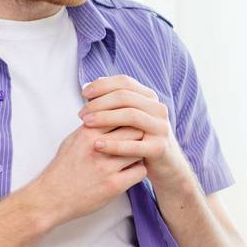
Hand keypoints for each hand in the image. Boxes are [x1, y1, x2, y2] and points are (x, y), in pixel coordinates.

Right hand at [26, 125, 149, 225]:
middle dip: (139, 136)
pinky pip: (140, 171)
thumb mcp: (72, 140)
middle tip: (139, 142)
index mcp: (88, 133)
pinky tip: (131, 172)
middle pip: (135, 131)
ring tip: (134, 157)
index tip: (132, 127)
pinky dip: (139, 170)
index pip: (121, 115)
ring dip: (141, 153)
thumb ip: (92, 127)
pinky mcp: (114, 185)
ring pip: (140, 151)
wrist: (50, 198)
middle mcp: (98, 148)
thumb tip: (111, 114)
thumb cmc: (63, 168)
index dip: (130, 121)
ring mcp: (106, 167)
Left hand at [78, 76, 192, 194]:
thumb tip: (88, 86)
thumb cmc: (139, 139)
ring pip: (131, 116)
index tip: (84, 93)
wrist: (165, 165)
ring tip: (86, 125)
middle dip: (99, 103)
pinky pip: (134, 145)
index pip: (125, 82)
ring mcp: (161, 128)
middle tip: (82, 113)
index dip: (102, 85)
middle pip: (125, 97)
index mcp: (150, 98)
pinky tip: (97, 145)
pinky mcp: (159, 148)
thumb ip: (112, 102)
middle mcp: (158, 109)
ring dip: (105, 118)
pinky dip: (114, 144)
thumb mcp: (129, 117)